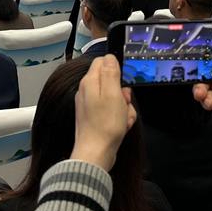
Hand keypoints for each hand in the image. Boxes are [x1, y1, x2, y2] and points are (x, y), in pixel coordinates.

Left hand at [71, 55, 135, 170]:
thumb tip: (109, 57)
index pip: (103, 62)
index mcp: (90, 82)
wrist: (95, 154)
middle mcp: (87, 92)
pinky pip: (113, 113)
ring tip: (123, 120)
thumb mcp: (113, 94)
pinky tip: (121, 127)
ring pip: (115, 99)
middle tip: (124, 104)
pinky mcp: (95, 119)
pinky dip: (120, 119)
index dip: (117, 71)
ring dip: (124, 109)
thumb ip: (110, 73)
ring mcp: (90, 106)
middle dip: (123, 94)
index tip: (123, 84)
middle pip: (111, 82)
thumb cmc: (105, 125)